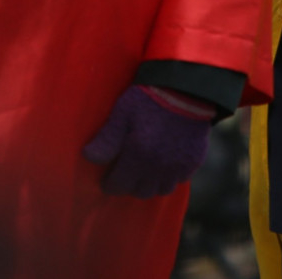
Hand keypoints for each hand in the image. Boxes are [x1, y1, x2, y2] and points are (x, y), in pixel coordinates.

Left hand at [81, 85, 213, 197]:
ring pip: (162, 190)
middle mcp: (159, 167)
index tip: (107, 181)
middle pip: (141, 192)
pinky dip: (170, 177)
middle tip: (125, 175)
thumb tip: (88, 157)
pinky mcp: (194, 162)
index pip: (120, 185)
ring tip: (144, 173)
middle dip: (130, 186)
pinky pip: (179, 180)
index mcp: (138, 155)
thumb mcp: (122, 114)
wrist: (186, 89)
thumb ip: (107, 139)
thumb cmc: (149, 98)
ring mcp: (178, 167)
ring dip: (151, 185)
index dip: (110, 185)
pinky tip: (165, 164)